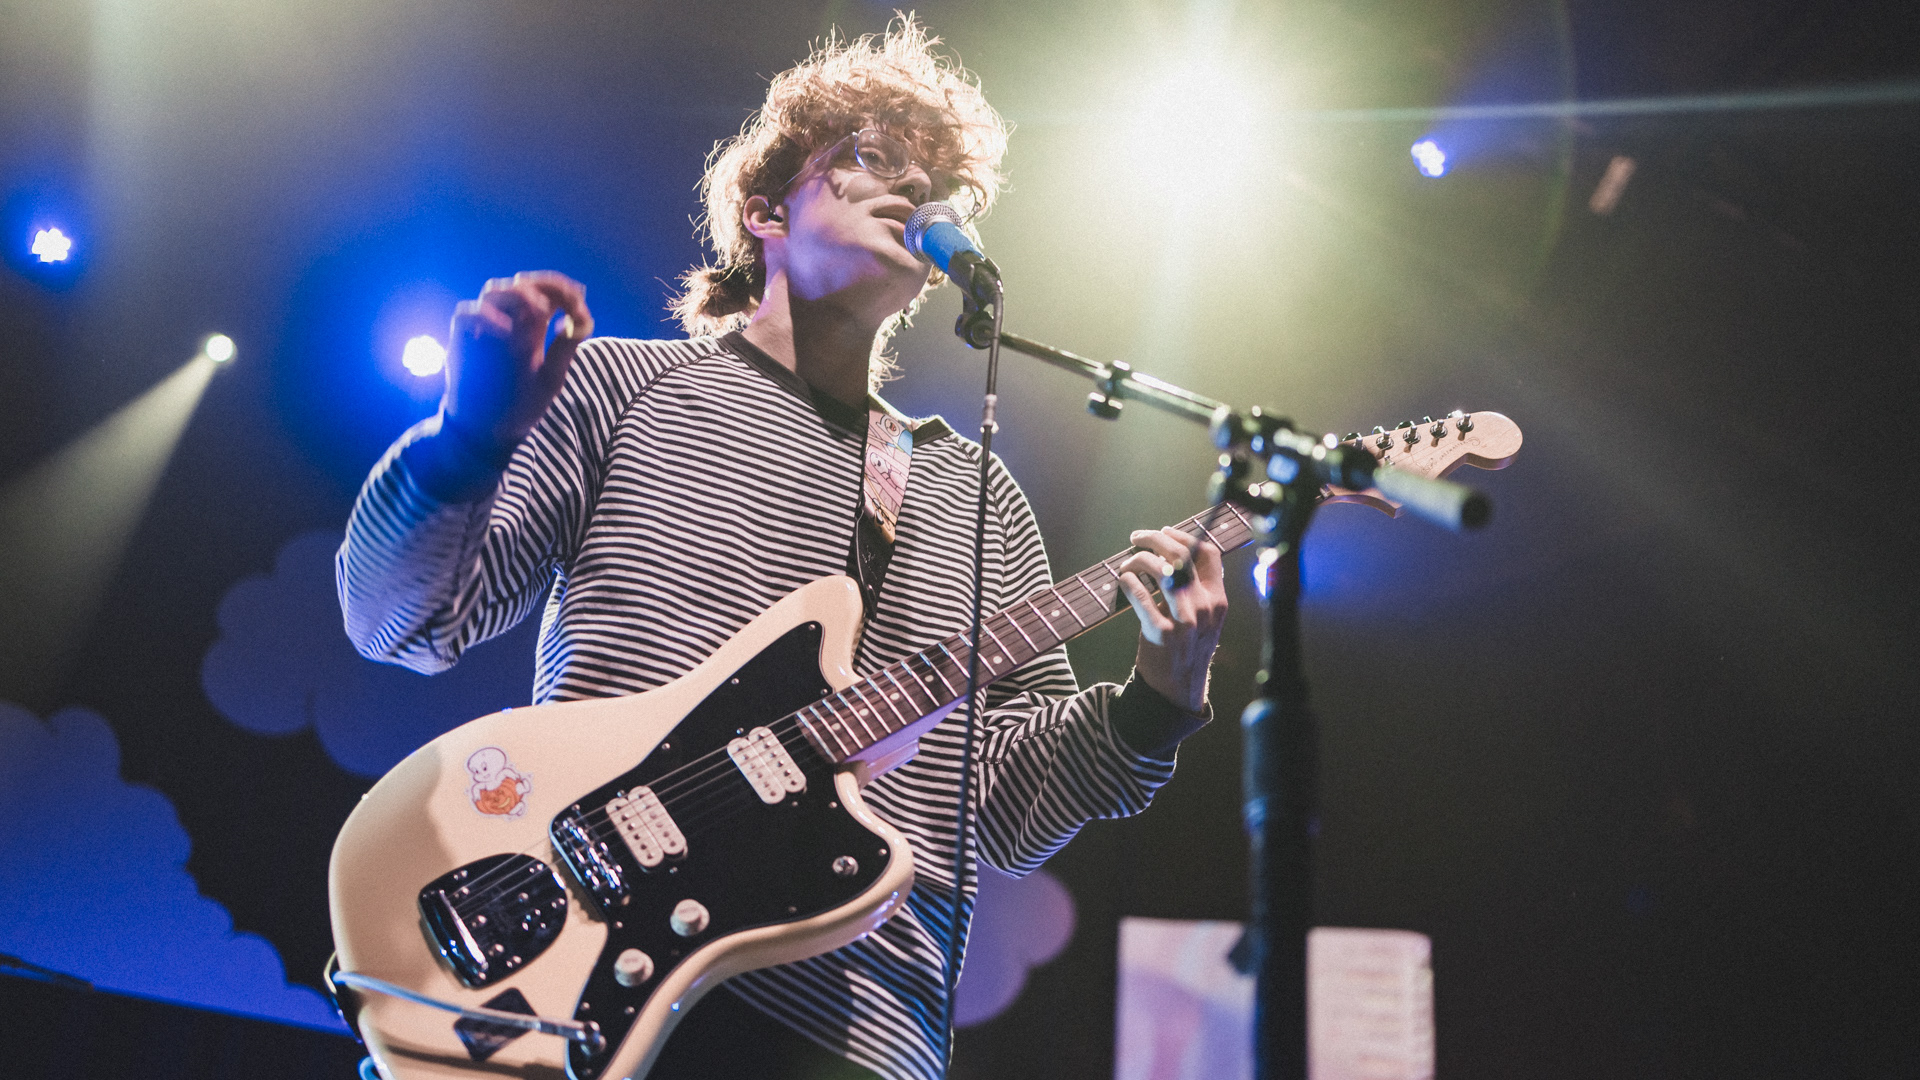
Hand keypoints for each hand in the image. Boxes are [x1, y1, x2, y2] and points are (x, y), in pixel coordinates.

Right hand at [442, 271, 593, 453]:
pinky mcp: (462, 340)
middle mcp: (507, 321)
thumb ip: (564, 350)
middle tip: (566, 301)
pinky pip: (465, 313)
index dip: (564, 290)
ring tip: (539, 312)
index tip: (581, 303)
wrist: (490, 428)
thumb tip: (580, 320)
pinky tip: (507, 331)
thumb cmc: (520, 402)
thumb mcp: (551, 378)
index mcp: (531, 326)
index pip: (546, 292)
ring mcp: (483, 328)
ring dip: (519, 295)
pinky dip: (486, 316)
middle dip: (546, 286)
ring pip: (493, 290)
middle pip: (521, 283)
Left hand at [1118, 527, 1227, 713]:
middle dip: (1156, 539)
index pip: (1208, 553)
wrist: (1177, 690)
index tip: (1164, 531)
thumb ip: (1196, 590)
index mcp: (1218, 601)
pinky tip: (1123, 579)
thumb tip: (1169, 554)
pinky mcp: (1161, 634)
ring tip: (1128, 562)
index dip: (1184, 536)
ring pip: (1162, 571)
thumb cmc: (1186, 649)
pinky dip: (1129, 581)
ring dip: (1140, 559)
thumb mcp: (1204, 619)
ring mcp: (1185, 622)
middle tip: (1137, 537)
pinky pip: (1141, 596)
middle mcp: (1206, 608)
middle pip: (1182, 556)